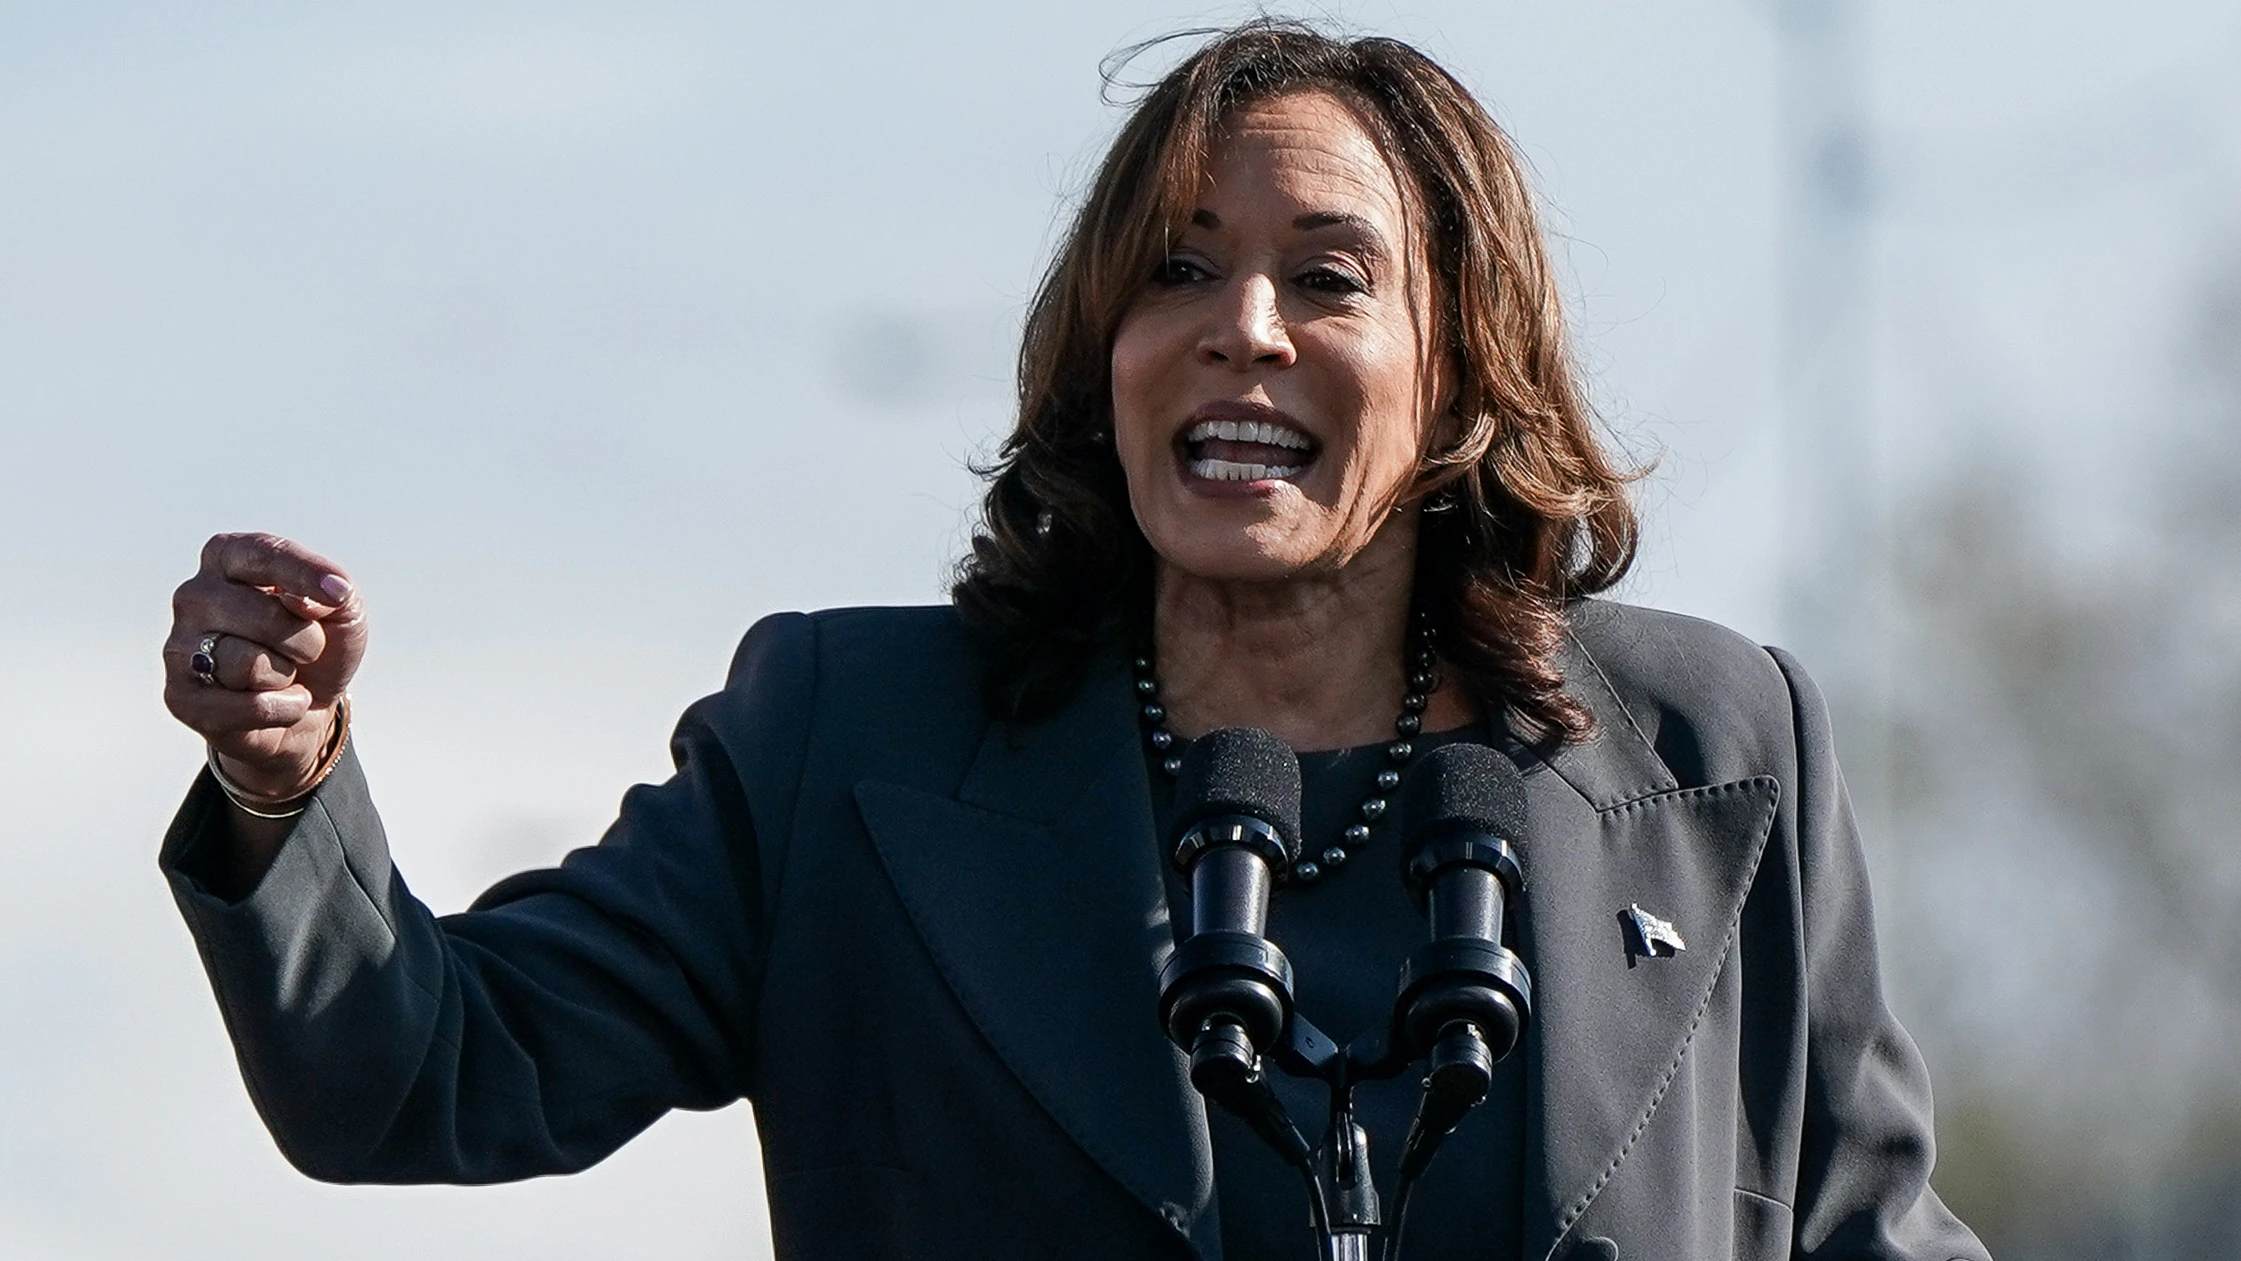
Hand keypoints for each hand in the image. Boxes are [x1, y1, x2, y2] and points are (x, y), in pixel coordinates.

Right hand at [163, 533, 367, 799]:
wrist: (306, 706)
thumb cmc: (319, 643)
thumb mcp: (344, 611)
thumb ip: (335, 595)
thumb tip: (301, 603)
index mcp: (227, 558)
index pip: (263, 553)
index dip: (305, 574)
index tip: (340, 593)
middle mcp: (194, 595)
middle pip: (263, 616)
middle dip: (306, 642)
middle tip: (307, 650)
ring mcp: (179, 646)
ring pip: (249, 664)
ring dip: (287, 677)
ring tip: (283, 675)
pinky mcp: (180, 697)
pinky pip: (247, 707)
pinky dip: (282, 710)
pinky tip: (280, 703)